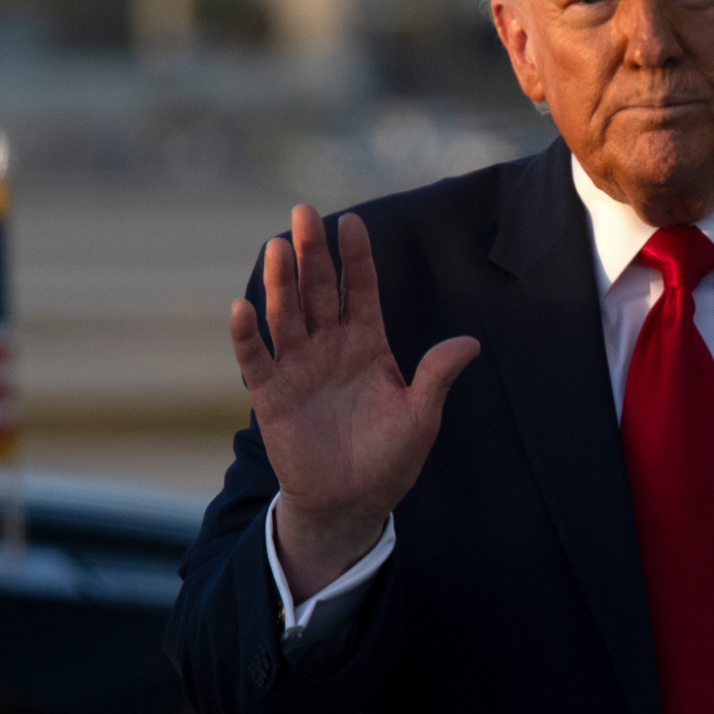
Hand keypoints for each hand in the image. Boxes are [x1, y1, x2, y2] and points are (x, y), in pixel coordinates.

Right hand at [230, 207, 480, 598]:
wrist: (351, 502)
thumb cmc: (389, 458)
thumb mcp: (420, 416)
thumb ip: (437, 376)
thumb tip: (471, 343)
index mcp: (367, 343)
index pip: (360, 289)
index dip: (356, 257)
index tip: (351, 222)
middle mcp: (329, 346)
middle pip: (318, 290)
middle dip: (312, 252)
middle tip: (304, 212)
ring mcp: (298, 367)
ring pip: (286, 314)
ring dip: (280, 281)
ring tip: (277, 245)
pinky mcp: (271, 394)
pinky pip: (256, 359)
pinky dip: (246, 335)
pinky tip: (242, 308)